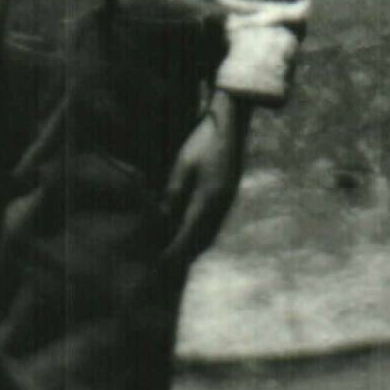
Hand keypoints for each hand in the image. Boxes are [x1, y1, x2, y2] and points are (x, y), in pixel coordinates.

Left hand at [163, 90, 251, 270]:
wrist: (231, 123)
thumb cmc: (202, 141)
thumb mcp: (182, 165)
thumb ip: (173, 194)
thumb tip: (163, 219)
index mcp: (208, 199)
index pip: (187, 235)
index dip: (172, 253)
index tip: (159, 266)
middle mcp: (220, 206)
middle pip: (200, 241)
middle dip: (182, 255)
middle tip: (163, 265)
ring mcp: (227, 202)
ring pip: (208, 234)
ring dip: (192, 245)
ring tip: (174, 252)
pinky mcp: (228, 196)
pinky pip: (213, 224)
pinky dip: (200, 233)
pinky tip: (189, 231)